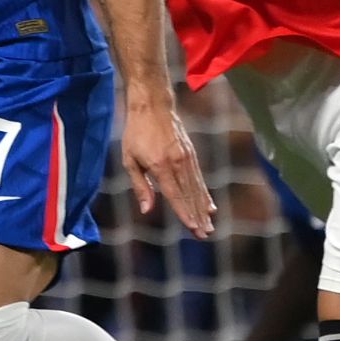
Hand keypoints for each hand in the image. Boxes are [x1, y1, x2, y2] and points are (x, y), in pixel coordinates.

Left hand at [122, 96, 213, 237]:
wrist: (152, 105)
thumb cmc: (136, 133)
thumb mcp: (130, 160)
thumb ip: (140, 186)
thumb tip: (147, 210)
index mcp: (161, 166)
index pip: (175, 195)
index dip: (184, 213)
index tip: (193, 228)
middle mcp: (178, 163)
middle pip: (190, 195)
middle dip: (197, 216)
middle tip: (205, 235)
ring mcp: (187, 158)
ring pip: (197, 188)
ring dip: (203, 208)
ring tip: (209, 225)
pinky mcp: (191, 154)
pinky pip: (199, 178)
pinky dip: (204, 193)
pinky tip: (209, 206)